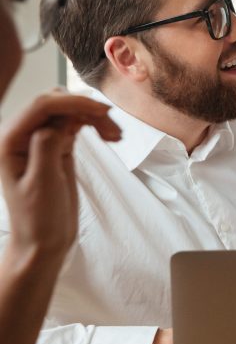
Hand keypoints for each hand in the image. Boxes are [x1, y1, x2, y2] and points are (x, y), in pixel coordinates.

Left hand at [0, 92, 120, 260]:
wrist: (43, 241)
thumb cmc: (38, 218)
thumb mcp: (41, 183)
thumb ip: (47, 145)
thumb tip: (62, 119)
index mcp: (9, 141)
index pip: (41, 106)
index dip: (74, 102)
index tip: (104, 111)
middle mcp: (22, 135)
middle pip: (56, 103)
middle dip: (86, 109)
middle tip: (114, 132)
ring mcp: (40, 139)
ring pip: (69, 110)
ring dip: (94, 117)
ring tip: (116, 137)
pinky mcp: (57, 146)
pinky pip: (76, 123)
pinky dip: (94, 126)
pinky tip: (110, 137)